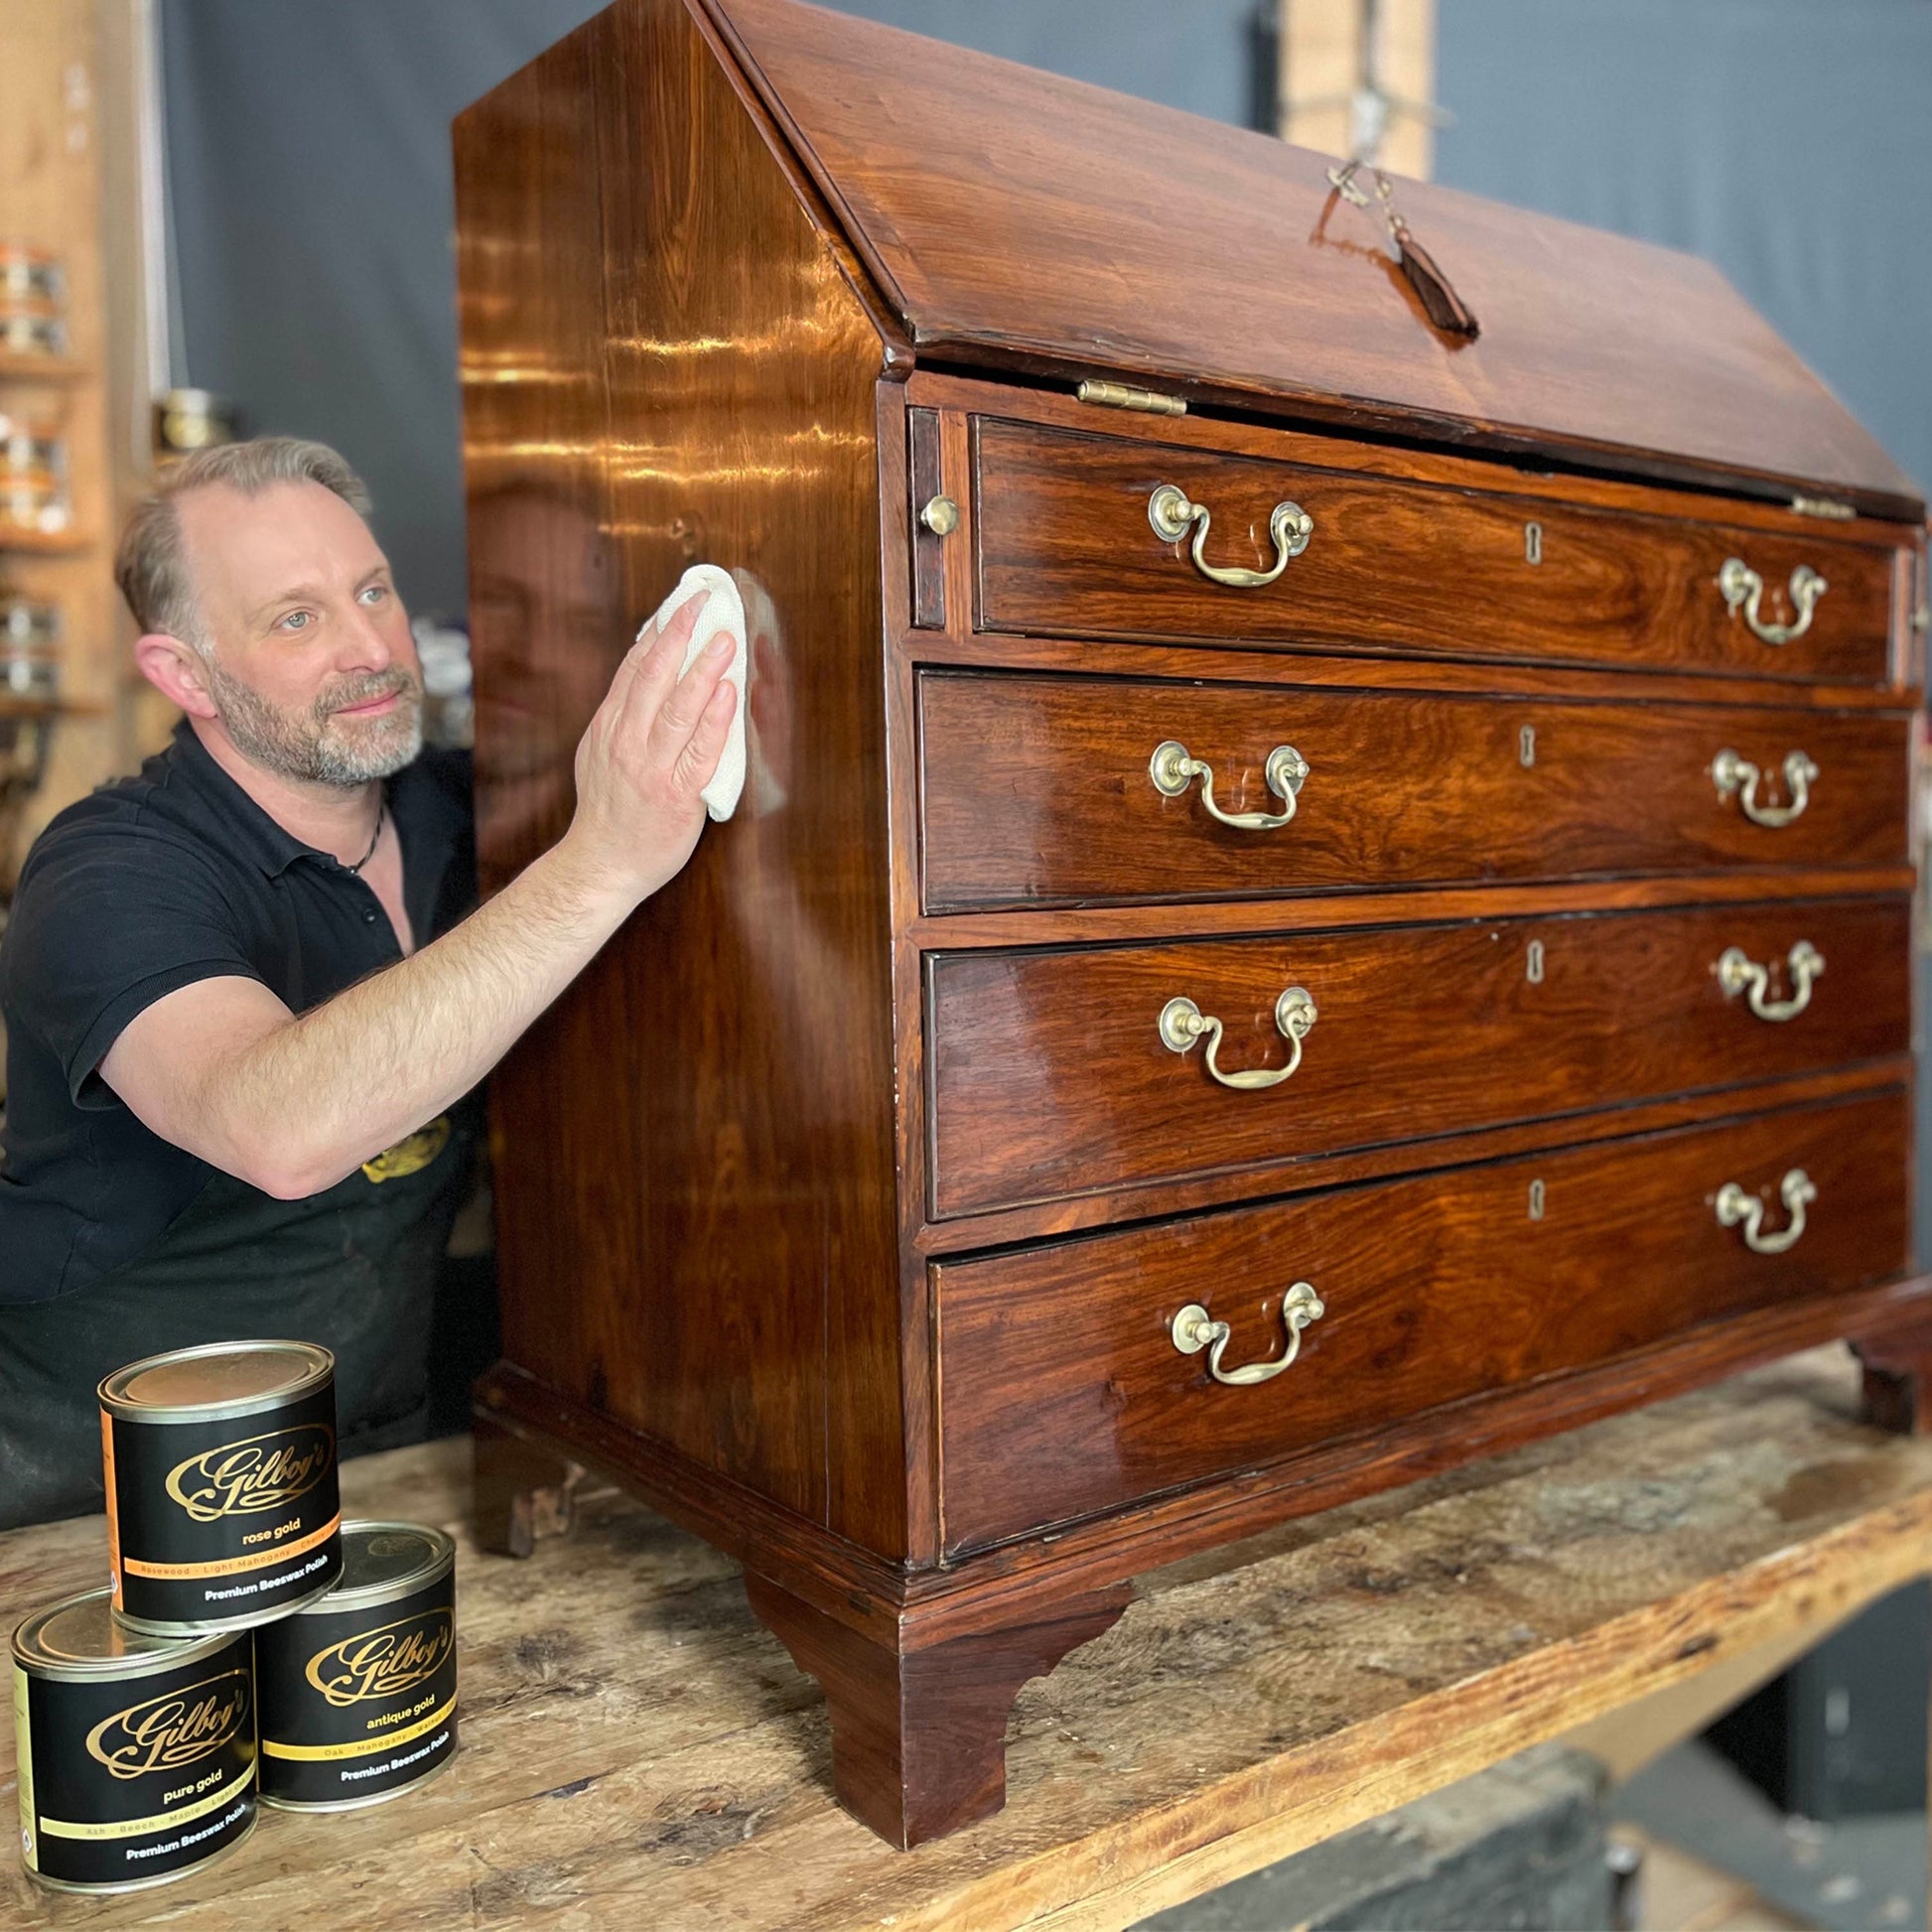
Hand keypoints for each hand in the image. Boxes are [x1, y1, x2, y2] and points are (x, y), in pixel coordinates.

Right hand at [558, 588, 737, 904]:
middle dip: (680, 633)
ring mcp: (651, 767)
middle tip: (703, 601)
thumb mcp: (600, 752)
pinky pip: (700, 751)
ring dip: (703, 669)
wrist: (602, 866)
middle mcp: (627, 741)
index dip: (659, 631)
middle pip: (653, 676)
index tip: (680, 602)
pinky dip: (715, 719)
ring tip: (724, 638)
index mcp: (609, 726)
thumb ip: (623, 714)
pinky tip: (728, 693)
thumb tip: (643, 670)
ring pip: (678, 708)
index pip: (634, 667)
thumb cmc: (609, 812)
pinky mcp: (677, 795)